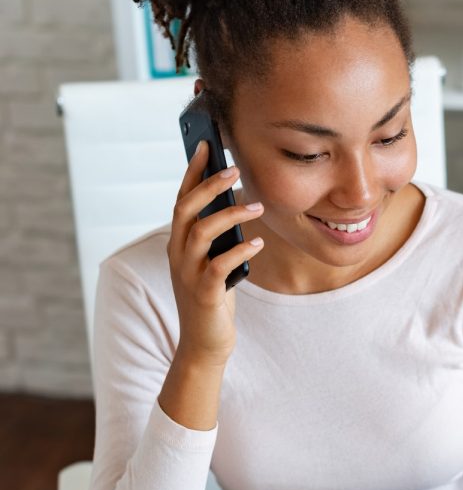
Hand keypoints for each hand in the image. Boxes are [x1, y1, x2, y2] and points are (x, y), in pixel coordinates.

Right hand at [168, 140, 265, 366]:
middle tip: (234, 168)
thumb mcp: (213, 263)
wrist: (204, 344)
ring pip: (202, 233)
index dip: (192, 172)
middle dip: (209, 185)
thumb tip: (238, 206)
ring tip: (256, 206)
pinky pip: (219, 265)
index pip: (182, 199)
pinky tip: (258, 243)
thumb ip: (217, 239)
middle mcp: (178, 254)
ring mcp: (188, 274)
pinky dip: (240, 251)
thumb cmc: (213, 299)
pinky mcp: (205, 294)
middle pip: (186, 209)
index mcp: (178, 243)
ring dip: (230, 215)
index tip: (206, 145)